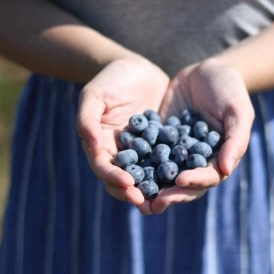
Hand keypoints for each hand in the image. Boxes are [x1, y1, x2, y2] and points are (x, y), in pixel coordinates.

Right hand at [77, 57, 168, 213]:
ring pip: (146, 177)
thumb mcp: (94, 95)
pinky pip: (166, 163)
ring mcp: (141, 152)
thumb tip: (91, 147)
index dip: (114, 179)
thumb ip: (87, 120)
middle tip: (150, 204)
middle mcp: (120, 154)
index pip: (104, 169)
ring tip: (167, 202)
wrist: (136, 68)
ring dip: (155, 191)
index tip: (129, 185)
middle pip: (124, 181)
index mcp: (100, 146)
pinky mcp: (160, 146)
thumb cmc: (110, 79)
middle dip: (136, 194)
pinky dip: (173, 173)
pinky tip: (185, 179)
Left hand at [150, 59, 254, 213]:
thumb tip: (226, 170)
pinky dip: (138, 161)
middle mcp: (196, 160)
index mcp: (217, 158)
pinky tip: (125, 166)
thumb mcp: (238, 111)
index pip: (207, 177)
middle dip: (171, 193)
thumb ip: (235, 140)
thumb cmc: (229, 89)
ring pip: (164, 174)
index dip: (195, 181)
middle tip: (155, 201)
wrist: (206, 70)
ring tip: (137, 193)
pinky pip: (149, 153)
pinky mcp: (160, 139)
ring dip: (152, 186)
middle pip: (184, 184)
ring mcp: (176, 151)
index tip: (181, 181)